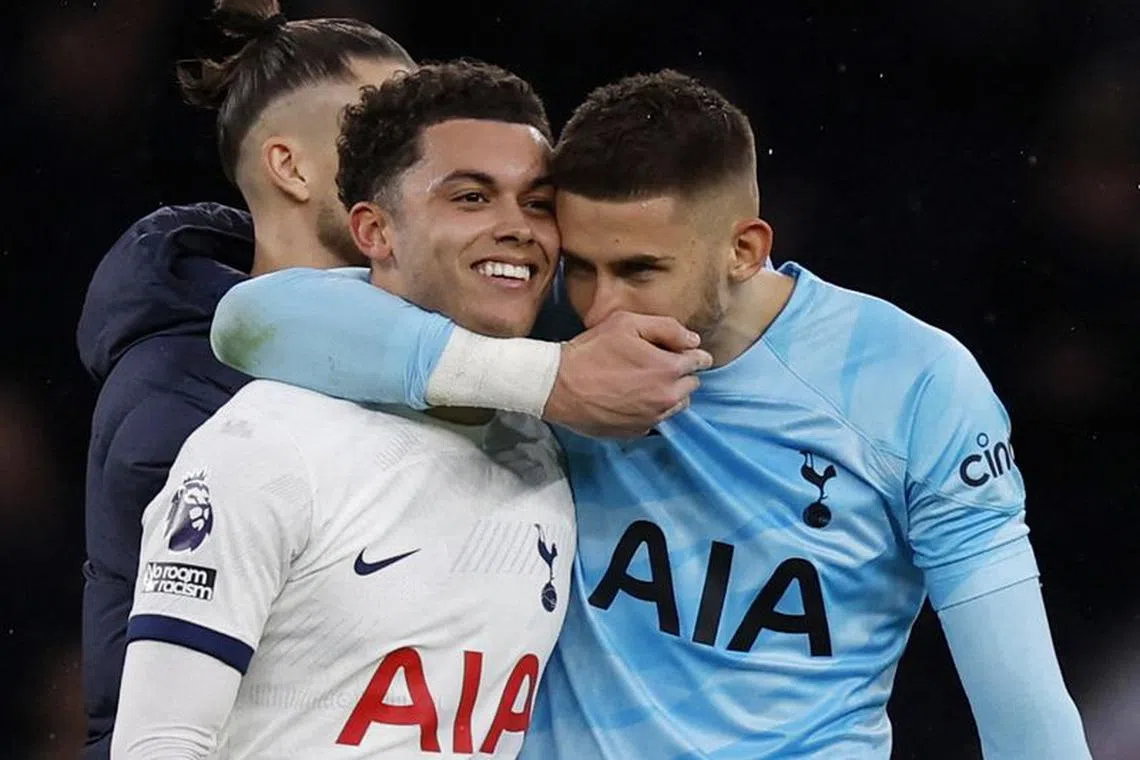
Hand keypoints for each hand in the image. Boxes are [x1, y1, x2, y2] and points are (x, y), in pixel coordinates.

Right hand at [543, 311, 712, 437]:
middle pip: (691, 385)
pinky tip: (630, 398)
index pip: (700, 361)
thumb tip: (693, 340)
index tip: (679, 351)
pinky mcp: (637, 431)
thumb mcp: (627, 324)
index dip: (690, 352)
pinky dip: (650, 409)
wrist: (558, 386)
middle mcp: (667, 397)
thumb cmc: (591, 351)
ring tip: (644, 382)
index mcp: (669, 369)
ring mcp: (653, 418)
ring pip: (677, 405)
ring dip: (668, 393)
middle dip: (680, 373)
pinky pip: (656, 419)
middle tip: (655, 364)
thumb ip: (667, 328)